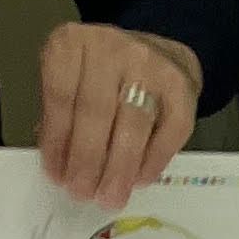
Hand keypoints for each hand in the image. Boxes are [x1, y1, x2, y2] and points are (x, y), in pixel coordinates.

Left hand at [36, 22, 201, 209]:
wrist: (160, 54)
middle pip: (96, 111)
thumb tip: (61, 165)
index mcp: (73, 43)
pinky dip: (153, 161)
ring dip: (119, 167)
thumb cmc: (108, 75)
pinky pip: (167, 132)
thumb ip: (64, 116)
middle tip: (83, 192)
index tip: (57, 174)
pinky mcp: (181, 87)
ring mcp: (150, 66)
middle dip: (88, 159)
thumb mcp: (74, 81)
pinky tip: (139, 180)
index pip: (60, 95)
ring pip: (132, 125)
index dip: (58, 140)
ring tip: (110, 195)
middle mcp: (111, 48)